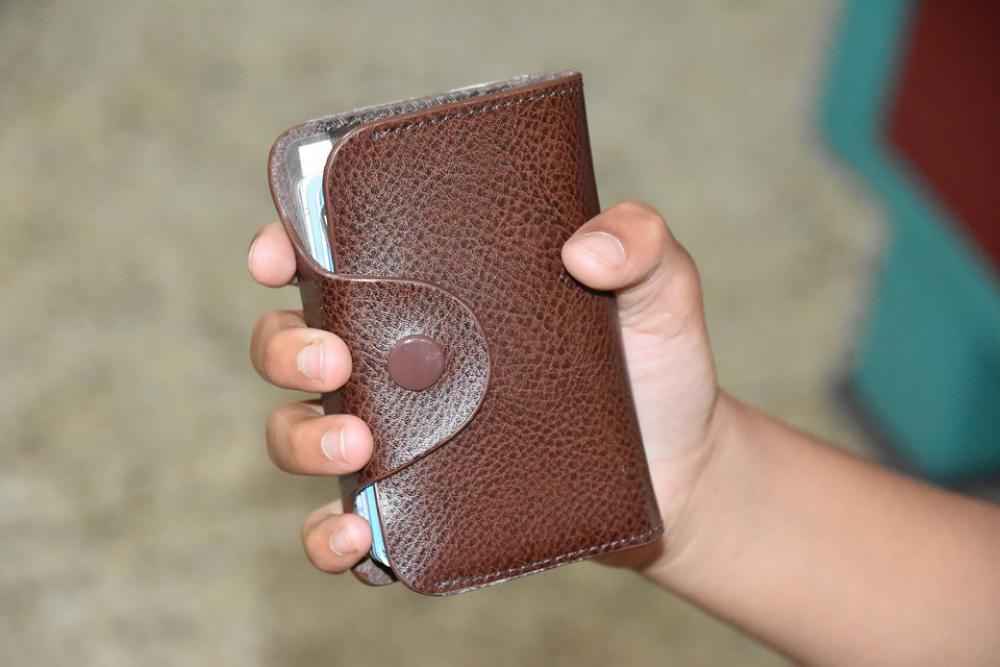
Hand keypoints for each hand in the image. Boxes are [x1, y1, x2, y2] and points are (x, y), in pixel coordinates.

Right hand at [248, 201, 724, 575]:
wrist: (679, 468)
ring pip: (300, 432)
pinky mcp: (417, 506)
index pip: (335, 256)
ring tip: (360, 448)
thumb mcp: (663, 291)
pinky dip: (328, 537)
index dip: (285, 246)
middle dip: (288, 348)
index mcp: (436, 290)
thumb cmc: (655, 367)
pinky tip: (356, 536)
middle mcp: (402, 360)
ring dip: (303, 439)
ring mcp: (404, 435)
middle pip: (293, 343)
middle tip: (338, 359)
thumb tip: (584, 249)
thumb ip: (642, 245)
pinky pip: (345, 525)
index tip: (278, 257)